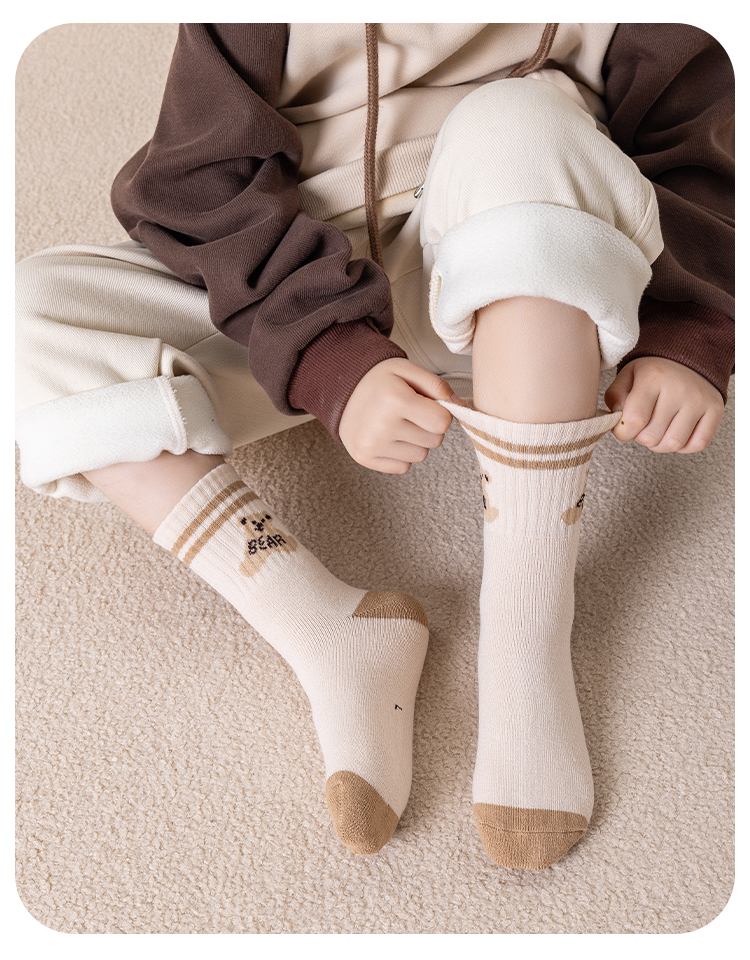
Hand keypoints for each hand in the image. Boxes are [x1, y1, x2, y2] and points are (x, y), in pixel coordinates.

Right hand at [339, 358, 462, 472]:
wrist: (340, 391)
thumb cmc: (378, 380)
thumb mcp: (407, 370)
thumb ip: (437, 385)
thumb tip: (460, 406)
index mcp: (395, 399)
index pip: (442, 422)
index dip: (440, 413)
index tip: (428, 406)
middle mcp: (382, 426)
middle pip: (434, 441)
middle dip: (429, 427)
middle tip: (411, 414)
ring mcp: (372, 445)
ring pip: (420, 455)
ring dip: (416, 441)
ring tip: (398, 424)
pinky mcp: (365, 458)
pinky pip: (403, 466)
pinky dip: (401, 453)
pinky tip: (388, 437)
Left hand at [604, 357, 723, 452]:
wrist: (688, 358)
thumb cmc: (654, 372)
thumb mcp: (628, 376)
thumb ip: (615, 397)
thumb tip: (617, 422)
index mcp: (653, 377)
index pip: (634, 420)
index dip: (623, 433)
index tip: (623, 429)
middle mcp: (679, 388)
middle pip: (652, 436)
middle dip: (640, 437)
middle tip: (642, 426)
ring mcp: (700, 400)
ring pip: (673, 444)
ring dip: (659, 444)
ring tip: (657, 429)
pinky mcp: (715, 410)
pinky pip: (696, 444)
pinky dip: (682, 446)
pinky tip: (674, 432)